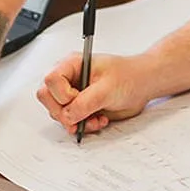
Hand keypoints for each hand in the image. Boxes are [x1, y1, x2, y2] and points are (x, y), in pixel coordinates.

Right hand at [36, 53, 151, 136]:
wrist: (142, 86)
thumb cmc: (129, 76)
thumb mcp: (107, 88)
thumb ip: (85, 102)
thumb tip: (68, 115)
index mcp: (72, 65)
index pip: (51, 80)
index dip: (61, 94)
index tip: (78, 98)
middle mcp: (68, 79)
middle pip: (47, 97)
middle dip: (64, 112)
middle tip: (82, 115)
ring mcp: (72, 94)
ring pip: (57, 112)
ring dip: (76, 121)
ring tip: (96, 118)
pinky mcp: (79, 108)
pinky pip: (69, 121)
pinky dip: (82, 126)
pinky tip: (98, 120)